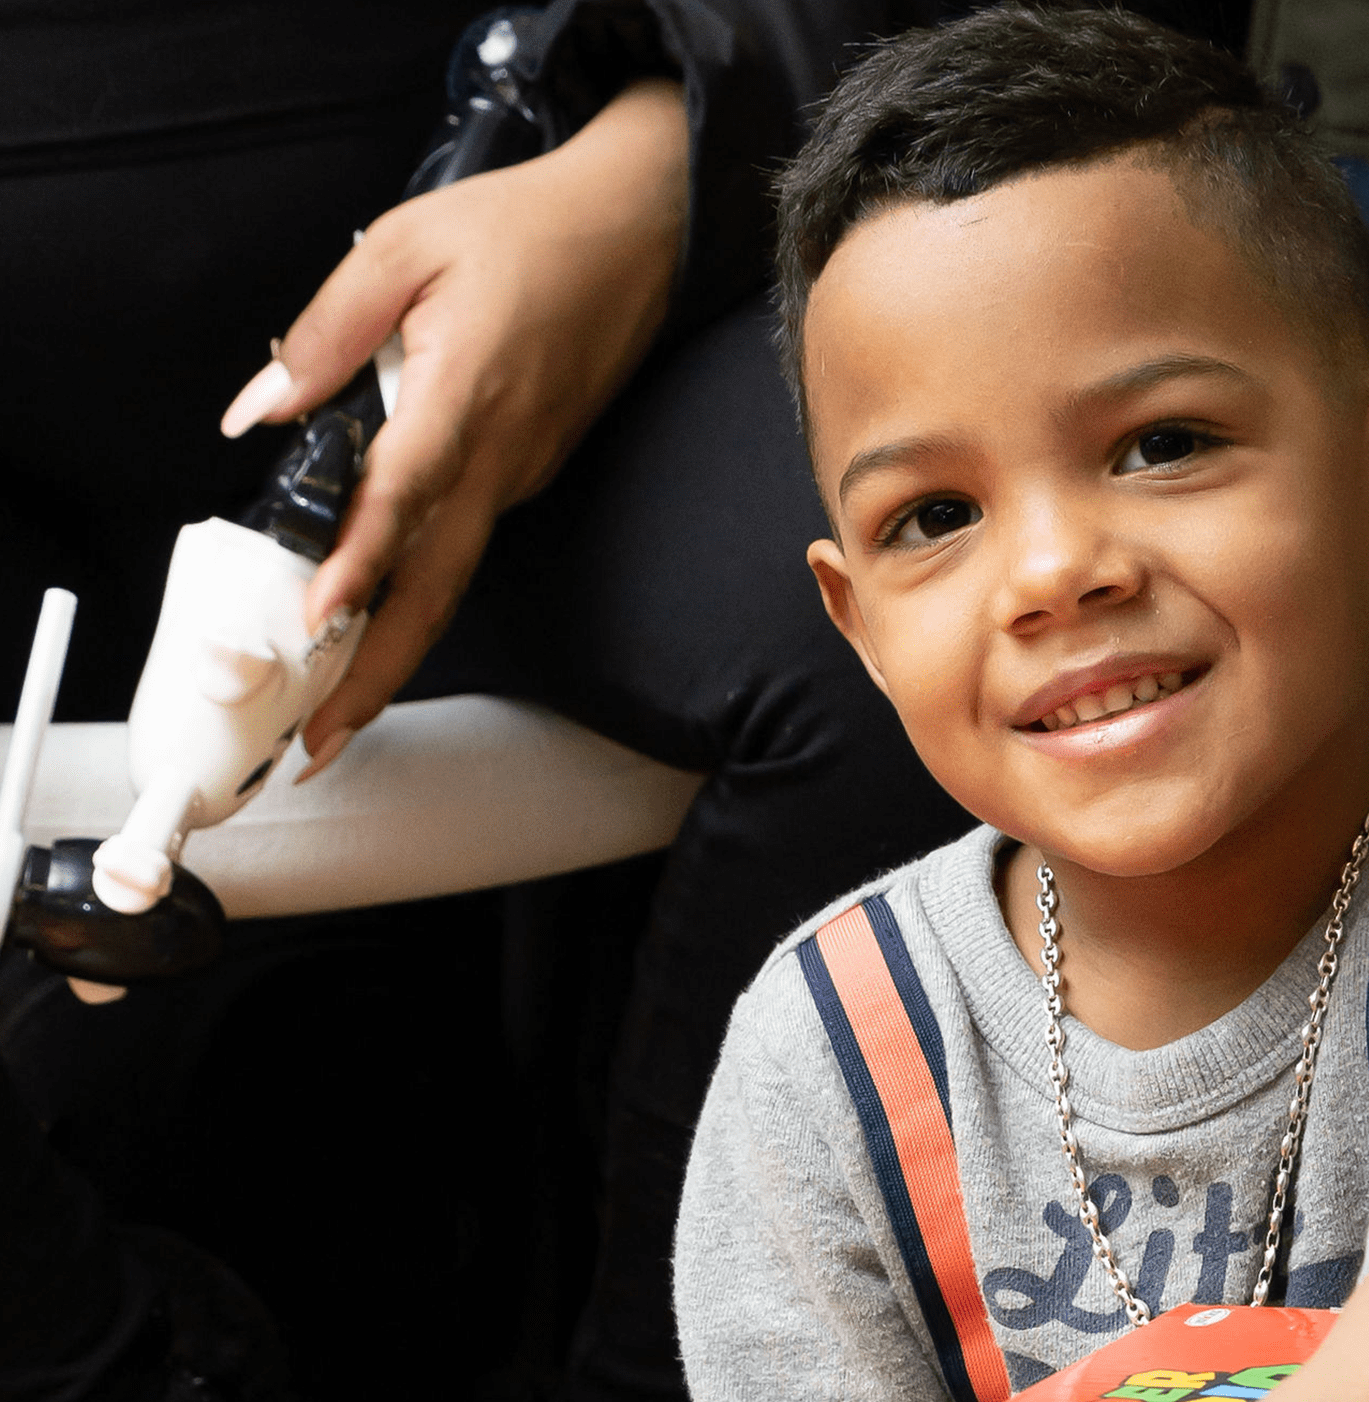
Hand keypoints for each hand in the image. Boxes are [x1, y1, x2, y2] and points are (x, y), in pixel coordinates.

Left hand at [219, 78, 688, 775]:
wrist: (643, 231)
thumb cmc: (529, 228)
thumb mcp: (403, 244)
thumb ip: (326, 329)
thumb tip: (262, 406)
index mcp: (468, 388)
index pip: (406, 490)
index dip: (361, 559)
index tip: (319, 618)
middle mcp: (501, 451)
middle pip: (438, 584)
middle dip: (377, 673)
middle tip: (321, 745)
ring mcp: (522, 469)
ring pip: (452, 574)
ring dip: (393, 647)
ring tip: (330, 708)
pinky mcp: (528, 469)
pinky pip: (465, 538)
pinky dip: (417, 590)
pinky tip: (371, 618)